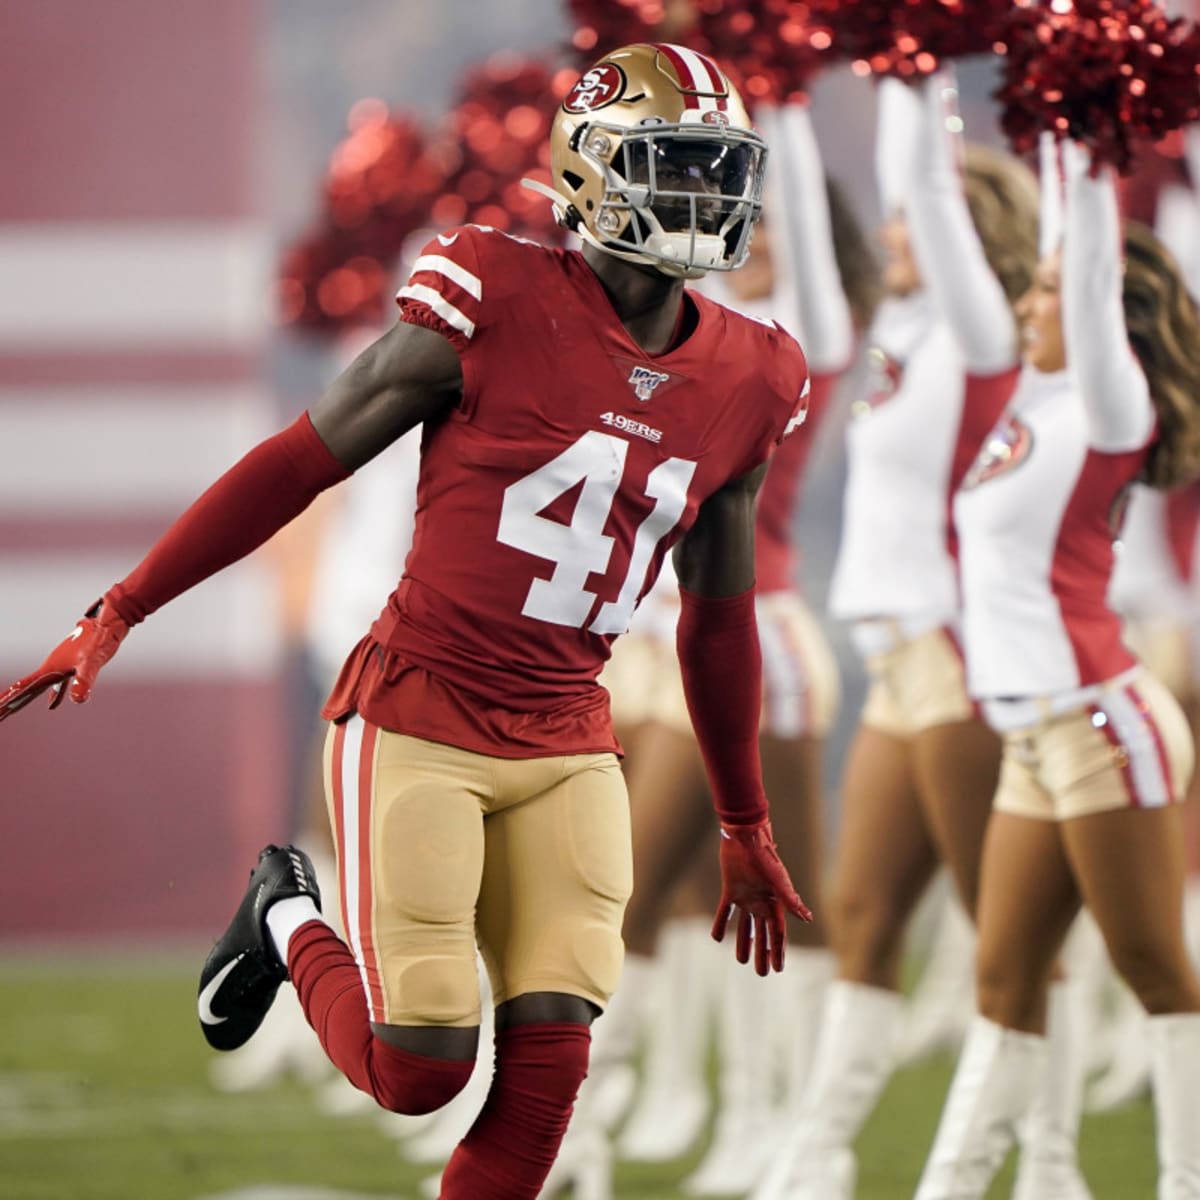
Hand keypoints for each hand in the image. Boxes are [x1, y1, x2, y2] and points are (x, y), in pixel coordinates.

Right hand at [0, 599, 128, 721]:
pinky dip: (54, 695)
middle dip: (10, 705)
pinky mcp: (73, 667)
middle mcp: (50, 668)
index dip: (8, 700)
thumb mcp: (91, 662)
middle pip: (26, 691)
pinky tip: (52, 706)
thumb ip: (84, 680)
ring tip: (12, 712)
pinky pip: (58, 685)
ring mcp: (60, 667)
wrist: (108, 623)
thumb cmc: (100, 640)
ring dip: (26, 700)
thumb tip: (78, 700)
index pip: (23, 688)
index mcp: (50, 669)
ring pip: (39, 688)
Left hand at [712, 818, 811, 975]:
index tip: (778, 970)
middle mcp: (761, 903)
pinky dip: (721, 924)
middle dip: (763, 954)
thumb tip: (808, 918)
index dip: (778, 952)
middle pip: (763, 935)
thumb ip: (790, 899)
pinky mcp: (729, 890)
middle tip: (762, 974)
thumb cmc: (764, 857)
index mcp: (775, 903)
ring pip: (745, 927)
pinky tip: (717, 939)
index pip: (778, 934)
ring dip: (743, 943)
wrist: (745, 836)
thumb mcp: (778, 880)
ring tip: (741, 961)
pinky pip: (724, 912)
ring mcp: (746, 897)